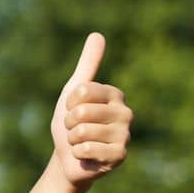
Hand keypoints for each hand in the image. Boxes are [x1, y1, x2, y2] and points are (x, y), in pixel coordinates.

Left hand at [49, 32, 132, 188]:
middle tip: (75, 130)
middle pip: (81, 113)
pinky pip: (87, 149)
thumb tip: (97, 35)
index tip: (73, 110)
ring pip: (82, 132)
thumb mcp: (74, 91)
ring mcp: (125, 135)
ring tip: (81, 142)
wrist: (69, 158)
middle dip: (69, 124)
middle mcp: (125, 112)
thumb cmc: (71, 122)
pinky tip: (86, 156)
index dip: (69, 104)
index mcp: (115, 94)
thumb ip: (87, 65)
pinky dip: (79, 154)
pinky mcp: (120, 155)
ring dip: (73, 140)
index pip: (81, 91)